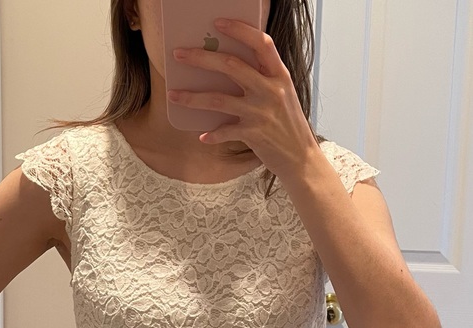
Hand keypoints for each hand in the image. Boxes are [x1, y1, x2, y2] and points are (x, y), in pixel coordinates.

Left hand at [167, 18, 321, 186]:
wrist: (301, 157)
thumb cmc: (288, 125)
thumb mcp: (283, 95)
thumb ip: (264, 79)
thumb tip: (230, 66)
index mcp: (279, 76)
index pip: (261, 44)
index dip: (240, 30)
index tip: (218, 23)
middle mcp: (271, 90)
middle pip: (231, 66)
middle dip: (201, 58)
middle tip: (179, 54)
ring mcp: (261, 112)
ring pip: (218, 99)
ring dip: (192, 98)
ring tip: (173, 95)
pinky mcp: (253, 134)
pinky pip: (225, 131)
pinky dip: (212, 135)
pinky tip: (202, 137)